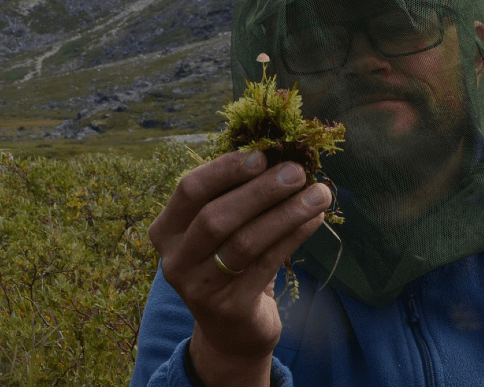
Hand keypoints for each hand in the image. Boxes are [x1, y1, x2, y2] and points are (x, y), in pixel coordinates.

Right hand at [148, 149, 332, 386]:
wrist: (230, 330)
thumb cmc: (227, 263)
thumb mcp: (219, 230)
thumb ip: (233, 195)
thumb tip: (277, 154)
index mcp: (165, 230)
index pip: (189, 190)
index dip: (225, 170)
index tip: (262, 154)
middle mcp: (175, 260)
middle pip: (215, 217)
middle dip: (259, 191)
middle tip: (296, 172)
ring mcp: (200, 288)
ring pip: (244, 242)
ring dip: (285, 213)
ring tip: (318, 194)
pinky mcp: (230, 308)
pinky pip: (266, 265)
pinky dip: (293, 237)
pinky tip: (314, 220)